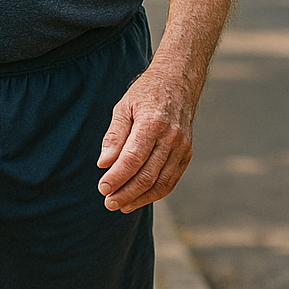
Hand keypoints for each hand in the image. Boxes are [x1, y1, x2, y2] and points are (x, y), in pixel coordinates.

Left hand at [96, 65, 194, 212]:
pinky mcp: (186, 154)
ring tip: (121, 206)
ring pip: (161, 183)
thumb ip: (114, 136)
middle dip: (126, 193)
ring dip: (140, 198)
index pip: (132, 159)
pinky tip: (138, 198)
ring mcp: (182, 147)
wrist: (178, 82)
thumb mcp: (124, 107)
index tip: (102, 188)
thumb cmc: (146, 93)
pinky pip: (171, 180)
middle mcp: (171, 138)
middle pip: (147, 175)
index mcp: (152, 124)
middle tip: (108, 203)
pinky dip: (155, 193)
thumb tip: (104, 163)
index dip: (117, 177)